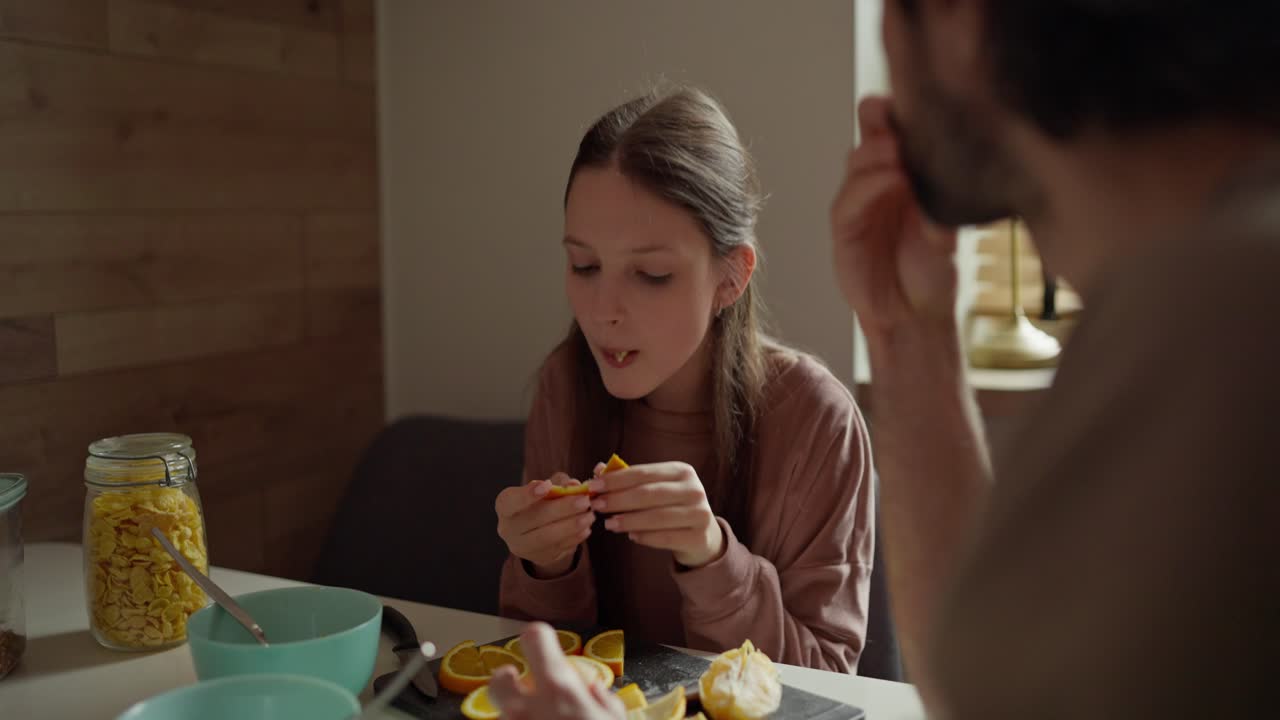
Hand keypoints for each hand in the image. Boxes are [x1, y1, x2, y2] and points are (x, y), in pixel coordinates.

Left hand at [490, 623, 625, 719]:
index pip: (534, 638)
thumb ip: (604, 700)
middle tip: (521, 682)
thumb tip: (595, 692)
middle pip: (499, 680)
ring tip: (538, 718)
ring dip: (517, 712)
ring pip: (504, 713)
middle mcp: (526, 710)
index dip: (539, 635)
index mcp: (558, 690)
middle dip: (507, 678)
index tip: (543, 639)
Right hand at [496, 473, 594, 576]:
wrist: (536, 531)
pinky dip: (575, 538)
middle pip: (534, 519)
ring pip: (548, 537)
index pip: (511, 501)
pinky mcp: (539, 558)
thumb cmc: (541, 501)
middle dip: (562, 509)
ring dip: (572, 525)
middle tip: (584, 501)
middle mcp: (508, 528)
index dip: (527, 494)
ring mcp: (523, 546)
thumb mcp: (546, 488)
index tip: (547, 485)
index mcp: (505, 505)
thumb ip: (559, 482)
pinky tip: (586, 529)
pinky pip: (558, 548)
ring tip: (590, 516)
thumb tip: (574, 484)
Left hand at [587, 461, 724, 567]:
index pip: (644, 473)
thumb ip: (628, 480)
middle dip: (619, 499)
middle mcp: (694, 489)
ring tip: (609, 524)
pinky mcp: (699, 537)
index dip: (616, 479)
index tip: (593, 486)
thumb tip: (597, 470)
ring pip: (657, 517)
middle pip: (649, 494)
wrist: (703, 535)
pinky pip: (666, 538)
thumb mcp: (654, 489)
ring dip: (629, 520)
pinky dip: (645, 537)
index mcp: (682, 471)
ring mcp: (699, 513)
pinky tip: (631, 536)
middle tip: (597, 505)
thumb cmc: (671, 507)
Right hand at [830, 95, 958, 348]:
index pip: (898, 128)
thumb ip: (941, 198)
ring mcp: (860, 201)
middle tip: (898, 115)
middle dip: (882, 118)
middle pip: (872, 133)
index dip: (902, 109)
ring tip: (899, 151)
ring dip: (877, 152)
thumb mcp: (948, 229)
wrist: (915, 316)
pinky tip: (891, 178)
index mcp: (908, 172)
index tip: (918, 96)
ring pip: (859, 160)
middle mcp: (881, 180)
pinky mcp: (844, 226)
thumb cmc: (933, 271)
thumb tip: (945, 162)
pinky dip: (868, 185)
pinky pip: (848, 198)